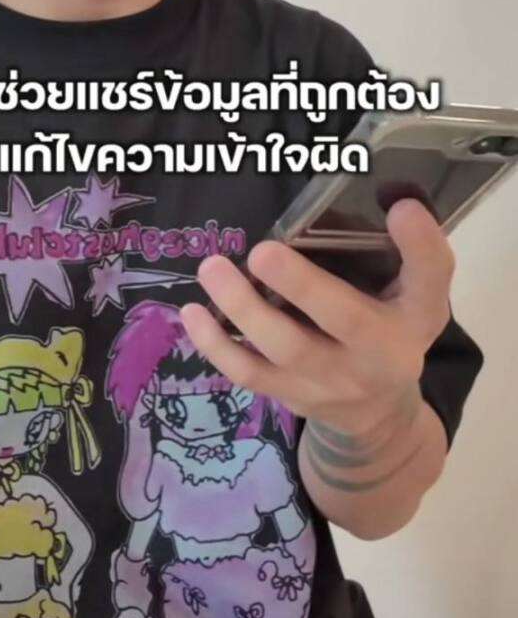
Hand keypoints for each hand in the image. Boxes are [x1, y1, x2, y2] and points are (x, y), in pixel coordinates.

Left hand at [179, 198, 454, 438]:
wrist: (378, 413)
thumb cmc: (394, 331)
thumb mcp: (421, 296)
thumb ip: (417, 253)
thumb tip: (398, 204)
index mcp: (410, 321)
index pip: (427, 283)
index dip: (419, 247)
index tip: (401, 208)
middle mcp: (370, 358)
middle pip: (341, 321)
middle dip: (300, 285)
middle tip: (262, 251)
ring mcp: (324, 381)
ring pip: (280, 351)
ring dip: (240, 310)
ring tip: (212, 268)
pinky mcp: (287, 393)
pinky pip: (247, 373)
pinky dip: (214, 344)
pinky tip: (191, 312)